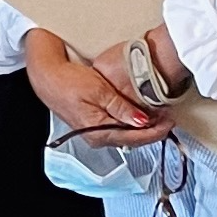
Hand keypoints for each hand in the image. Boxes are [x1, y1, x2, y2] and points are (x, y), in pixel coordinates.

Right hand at [24, 27, 166, 146]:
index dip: (156, 131)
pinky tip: (140, 114)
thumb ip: (121, 108)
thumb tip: (141, 121)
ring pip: (127, 135)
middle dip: (153, 130)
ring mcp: (96, 133)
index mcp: (100, 132)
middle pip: (133, 139)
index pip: (135, 137)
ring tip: (159, 114)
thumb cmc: (68, 82)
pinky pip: (118, 128)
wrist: (47, 78)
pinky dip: (132, 122)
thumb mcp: (99, 91)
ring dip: (144, 126)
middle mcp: (98, 138)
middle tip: (169, 117)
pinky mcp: (95, 125)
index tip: (170, 121)